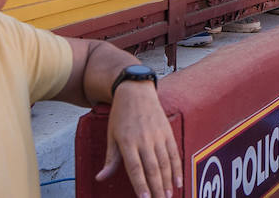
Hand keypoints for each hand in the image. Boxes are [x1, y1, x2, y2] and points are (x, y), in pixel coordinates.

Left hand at [96, 81, 181, 197]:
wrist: (136, 91)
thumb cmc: (121, 115)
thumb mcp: (111, 136)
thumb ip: (110, 159)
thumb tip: (101, 178)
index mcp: (128, 142)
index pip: (135, 169)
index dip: (141, 185)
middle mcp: (144, 140)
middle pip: (152, 169)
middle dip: (157, 188)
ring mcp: (158, 135)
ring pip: (165, 163)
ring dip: (167, 182)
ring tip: (168, 196)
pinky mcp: (167, 132)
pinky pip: (173, 153)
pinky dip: (177, 168)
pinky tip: (177, 181)